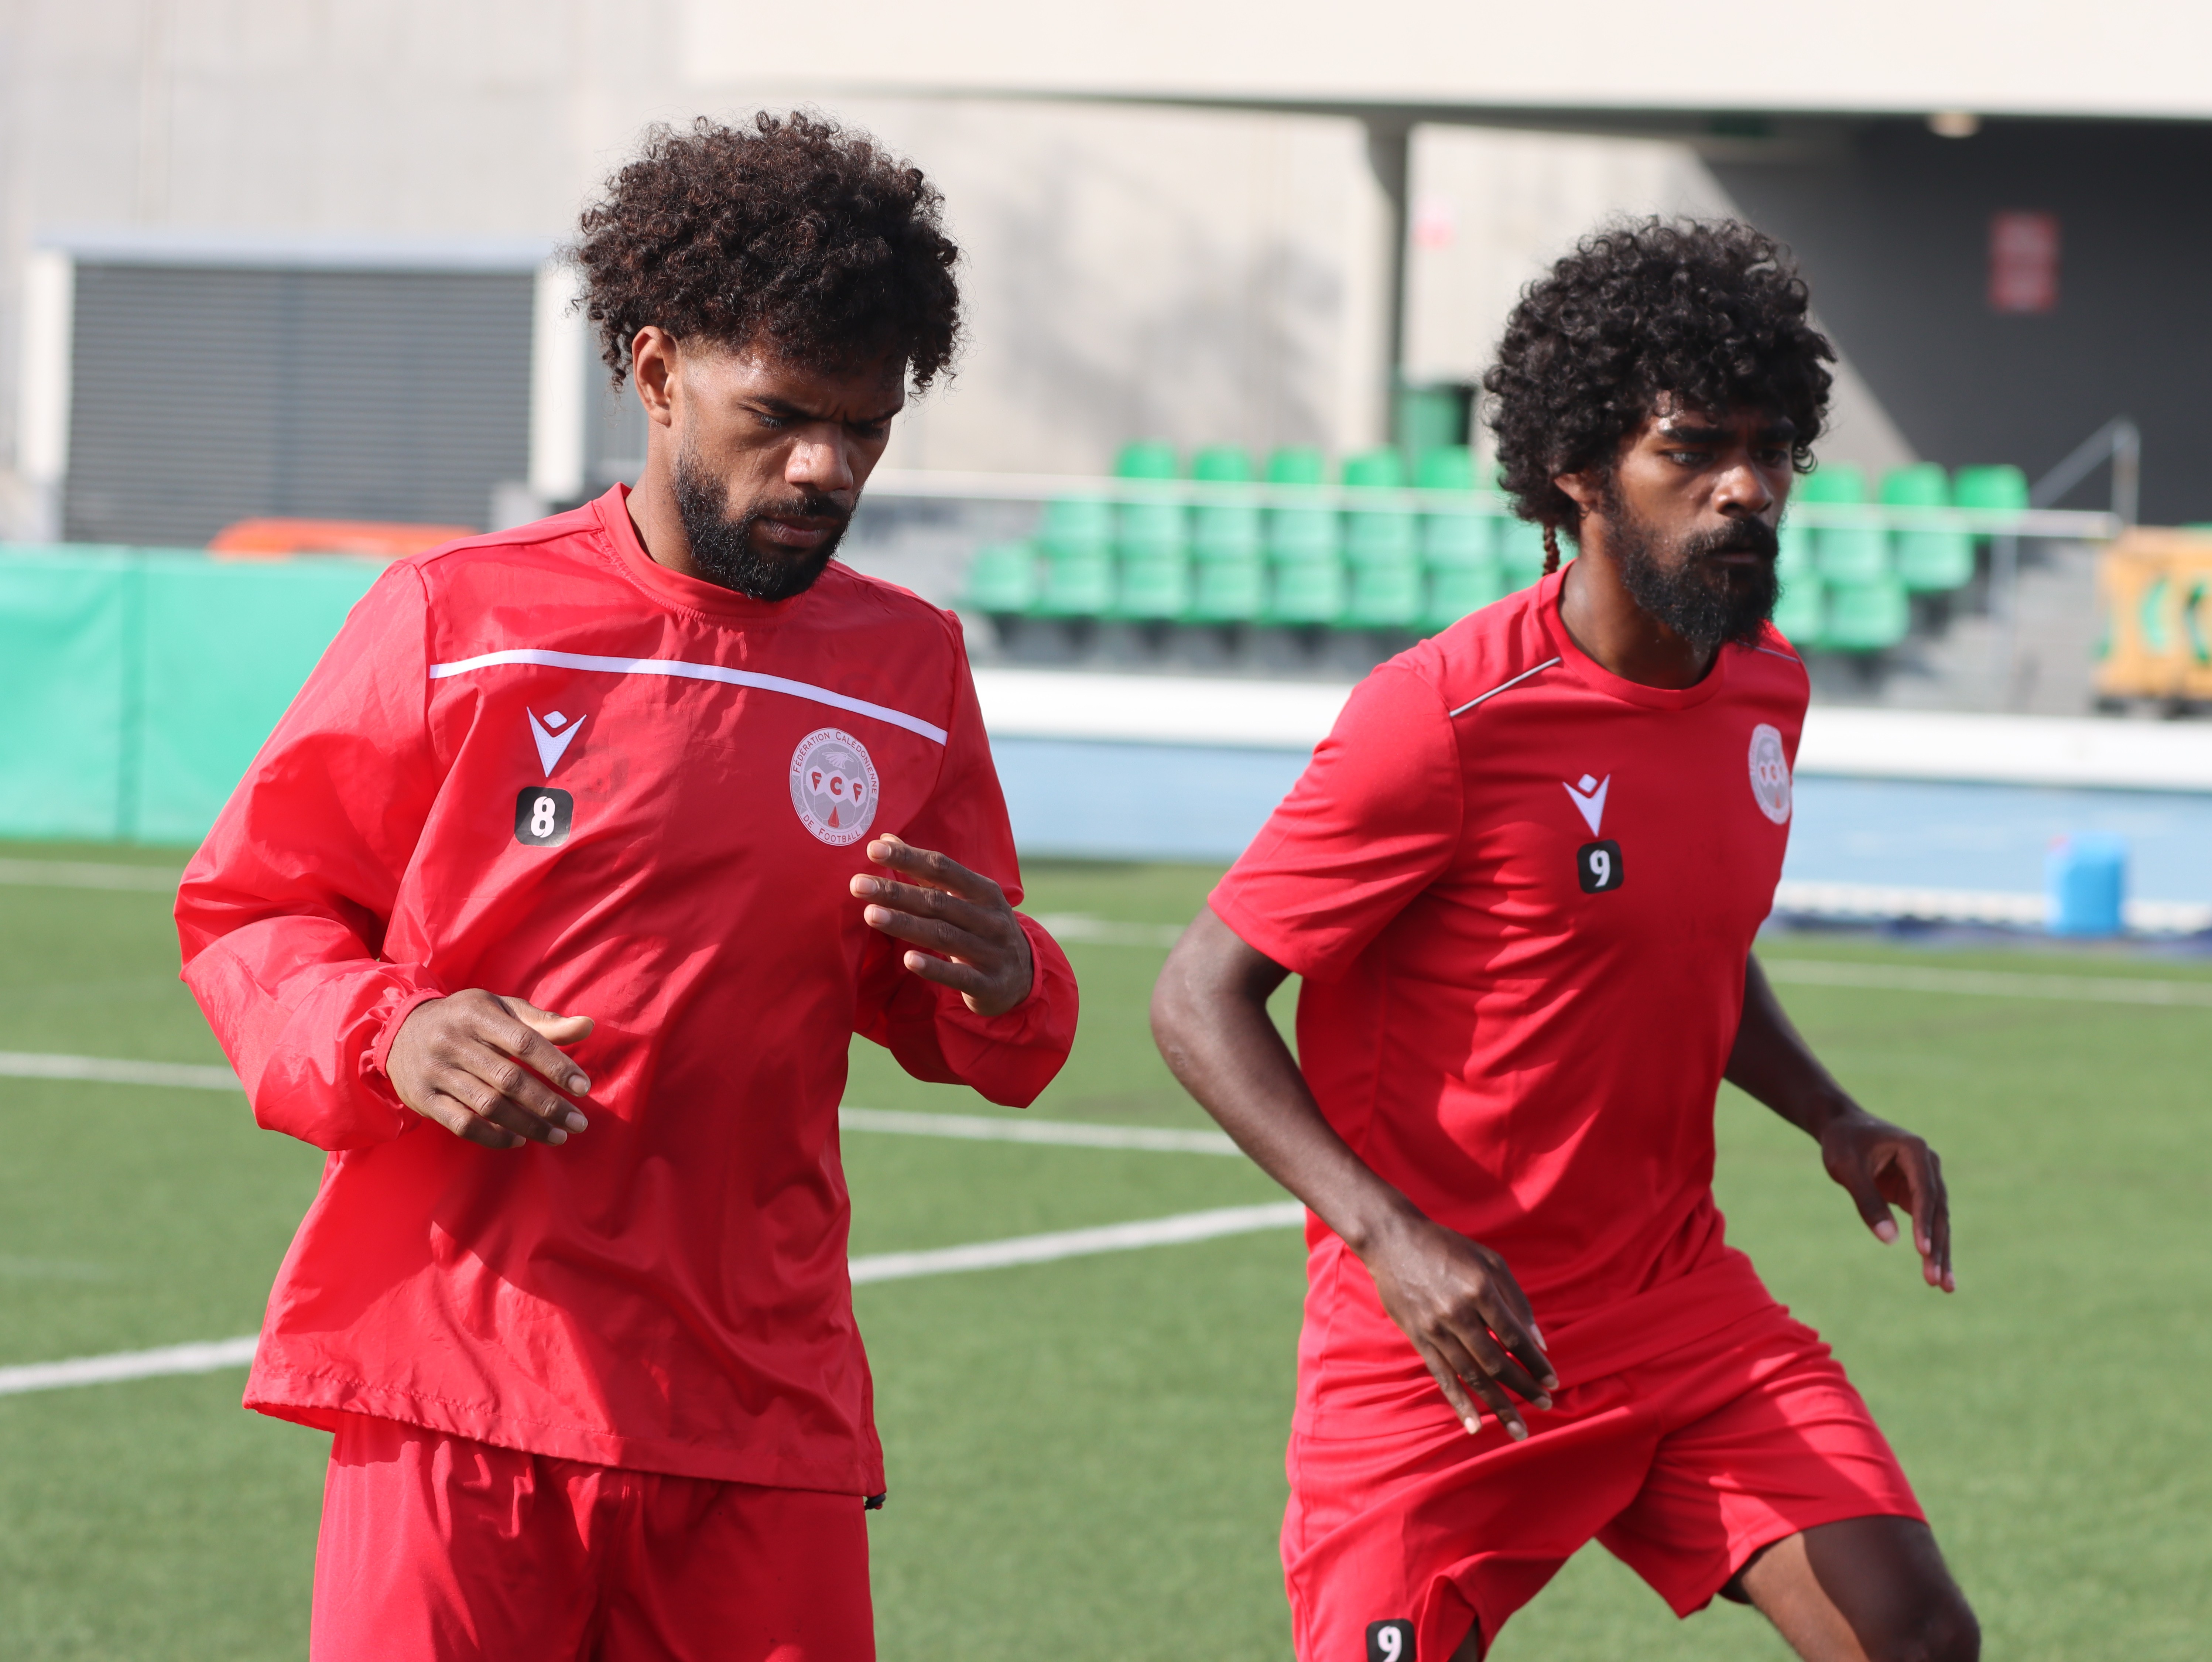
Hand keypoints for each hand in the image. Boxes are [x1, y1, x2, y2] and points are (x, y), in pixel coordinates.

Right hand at [386, 990, 594, 1149]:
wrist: (399, 1029)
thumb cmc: (466, 1019)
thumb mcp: (500, 1009)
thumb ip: (543, 1022)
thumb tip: (588, 1026)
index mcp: (478, 1014)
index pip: (525, 1042)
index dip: (556, 1066)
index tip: (583, 1087)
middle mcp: (453, 1042)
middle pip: (509, 1080)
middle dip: (549, 1105)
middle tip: (578, 1123)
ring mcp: (436, 1072)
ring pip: (489, 1106)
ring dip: (528, 1125)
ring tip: (557, 1136)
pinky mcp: (423, 1098)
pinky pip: (463, 1124)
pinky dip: (493, 1136)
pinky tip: (519, 1140)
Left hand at [850, 836, 1034, 1016]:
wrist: (1024, 979)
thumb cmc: (983, 929)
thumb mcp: (966, 899)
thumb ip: (927, 873)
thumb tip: (885, 839)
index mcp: (984, 892)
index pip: (943, 869)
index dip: (909, 858)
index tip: (874, 849)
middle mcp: (991, 919)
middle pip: (938, 902)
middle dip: (896, 892)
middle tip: (858, 885)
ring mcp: (992, 952)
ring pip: (944, 936)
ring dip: (906, 924)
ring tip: (871, 915)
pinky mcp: (989, 985)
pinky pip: (959, 976)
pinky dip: (934, 967)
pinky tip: (908, 960)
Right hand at [1361, 1212, 1557, 1439]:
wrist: (1392, 1240)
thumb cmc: (1448, 1247)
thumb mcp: (1490, 1261)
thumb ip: (1517, 1300)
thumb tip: (1540, 1343)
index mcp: (1480, 1290)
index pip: (1514, 1337)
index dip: (1535, 1362)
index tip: (1553, 1382)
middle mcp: (1458, 1313)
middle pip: (1497, 1362)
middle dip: (1524, 1388)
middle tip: (1545, 1406)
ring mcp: (1436, 1329)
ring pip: (1472, 1375)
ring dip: (1498, 1405)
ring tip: (1519, 1429)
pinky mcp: (1419, 1338)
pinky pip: (1442, 1376)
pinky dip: (1459, 1403)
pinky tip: (1475, 1426)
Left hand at [1820, 1109, 1953, 1290]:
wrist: (1842, 1128)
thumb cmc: (1843, 1143)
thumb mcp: (1847, 1168)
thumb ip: (1866, 1201)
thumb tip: (1889, 1239)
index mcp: (1915, 1151)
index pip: (1925, 1192)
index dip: (1924, 1223)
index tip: (1922, 1250)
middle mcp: (1928, 1165)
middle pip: (1938, 1211)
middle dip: (1937, 1246)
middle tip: (1936, 1280)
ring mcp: (1926, 1180)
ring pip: (1938, 1221)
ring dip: (1939, 1252)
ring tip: (1943, 1286)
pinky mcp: (1917, 1194)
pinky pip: (1927, 1223)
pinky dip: (1930, 1246)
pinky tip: (1934, 1270)